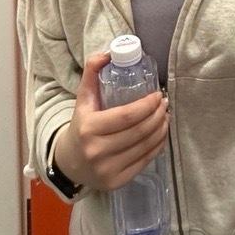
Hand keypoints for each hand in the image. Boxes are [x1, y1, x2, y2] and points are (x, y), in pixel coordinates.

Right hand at [54, 51, 169, 190]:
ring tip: (165, 116)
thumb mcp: (82, 99)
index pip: (127, 116)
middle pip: (139, 131)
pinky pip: (145, 161)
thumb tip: (108, 53)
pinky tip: (160, 134)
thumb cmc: (80, 125)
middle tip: (165, 104)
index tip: (158, 95)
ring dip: (161, 129)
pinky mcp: (117, 182)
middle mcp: (98, 151)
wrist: (69, 163)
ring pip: (145, 147)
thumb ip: (92, 72)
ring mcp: (108, 170)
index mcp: (89, 129)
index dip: (147, 105)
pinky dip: (157, 146)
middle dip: (158, 115)